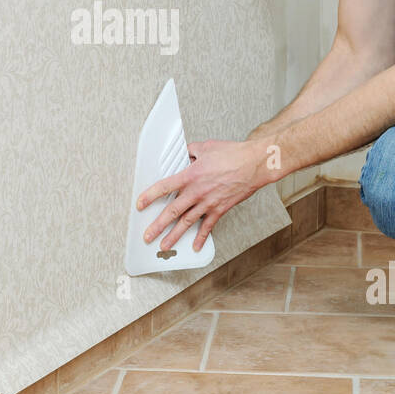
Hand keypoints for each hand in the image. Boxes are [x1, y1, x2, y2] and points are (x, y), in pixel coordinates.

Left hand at [135, 138, 268, 252]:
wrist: (254, 164)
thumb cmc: (233, 155)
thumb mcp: (206, 147)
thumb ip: (191, 152)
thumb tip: (186, 153)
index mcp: (190, 175)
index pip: (164, 187)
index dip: (149, 196)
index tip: (140, 204)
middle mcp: (197, 192)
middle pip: (172, 212)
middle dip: (157, 226)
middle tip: (148, 236)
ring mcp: (208, 203)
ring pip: (187, 223)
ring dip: (174, 236)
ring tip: (165, 245)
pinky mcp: (220, 209)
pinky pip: (208, 227)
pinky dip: (201, 238)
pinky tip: (195, 246)